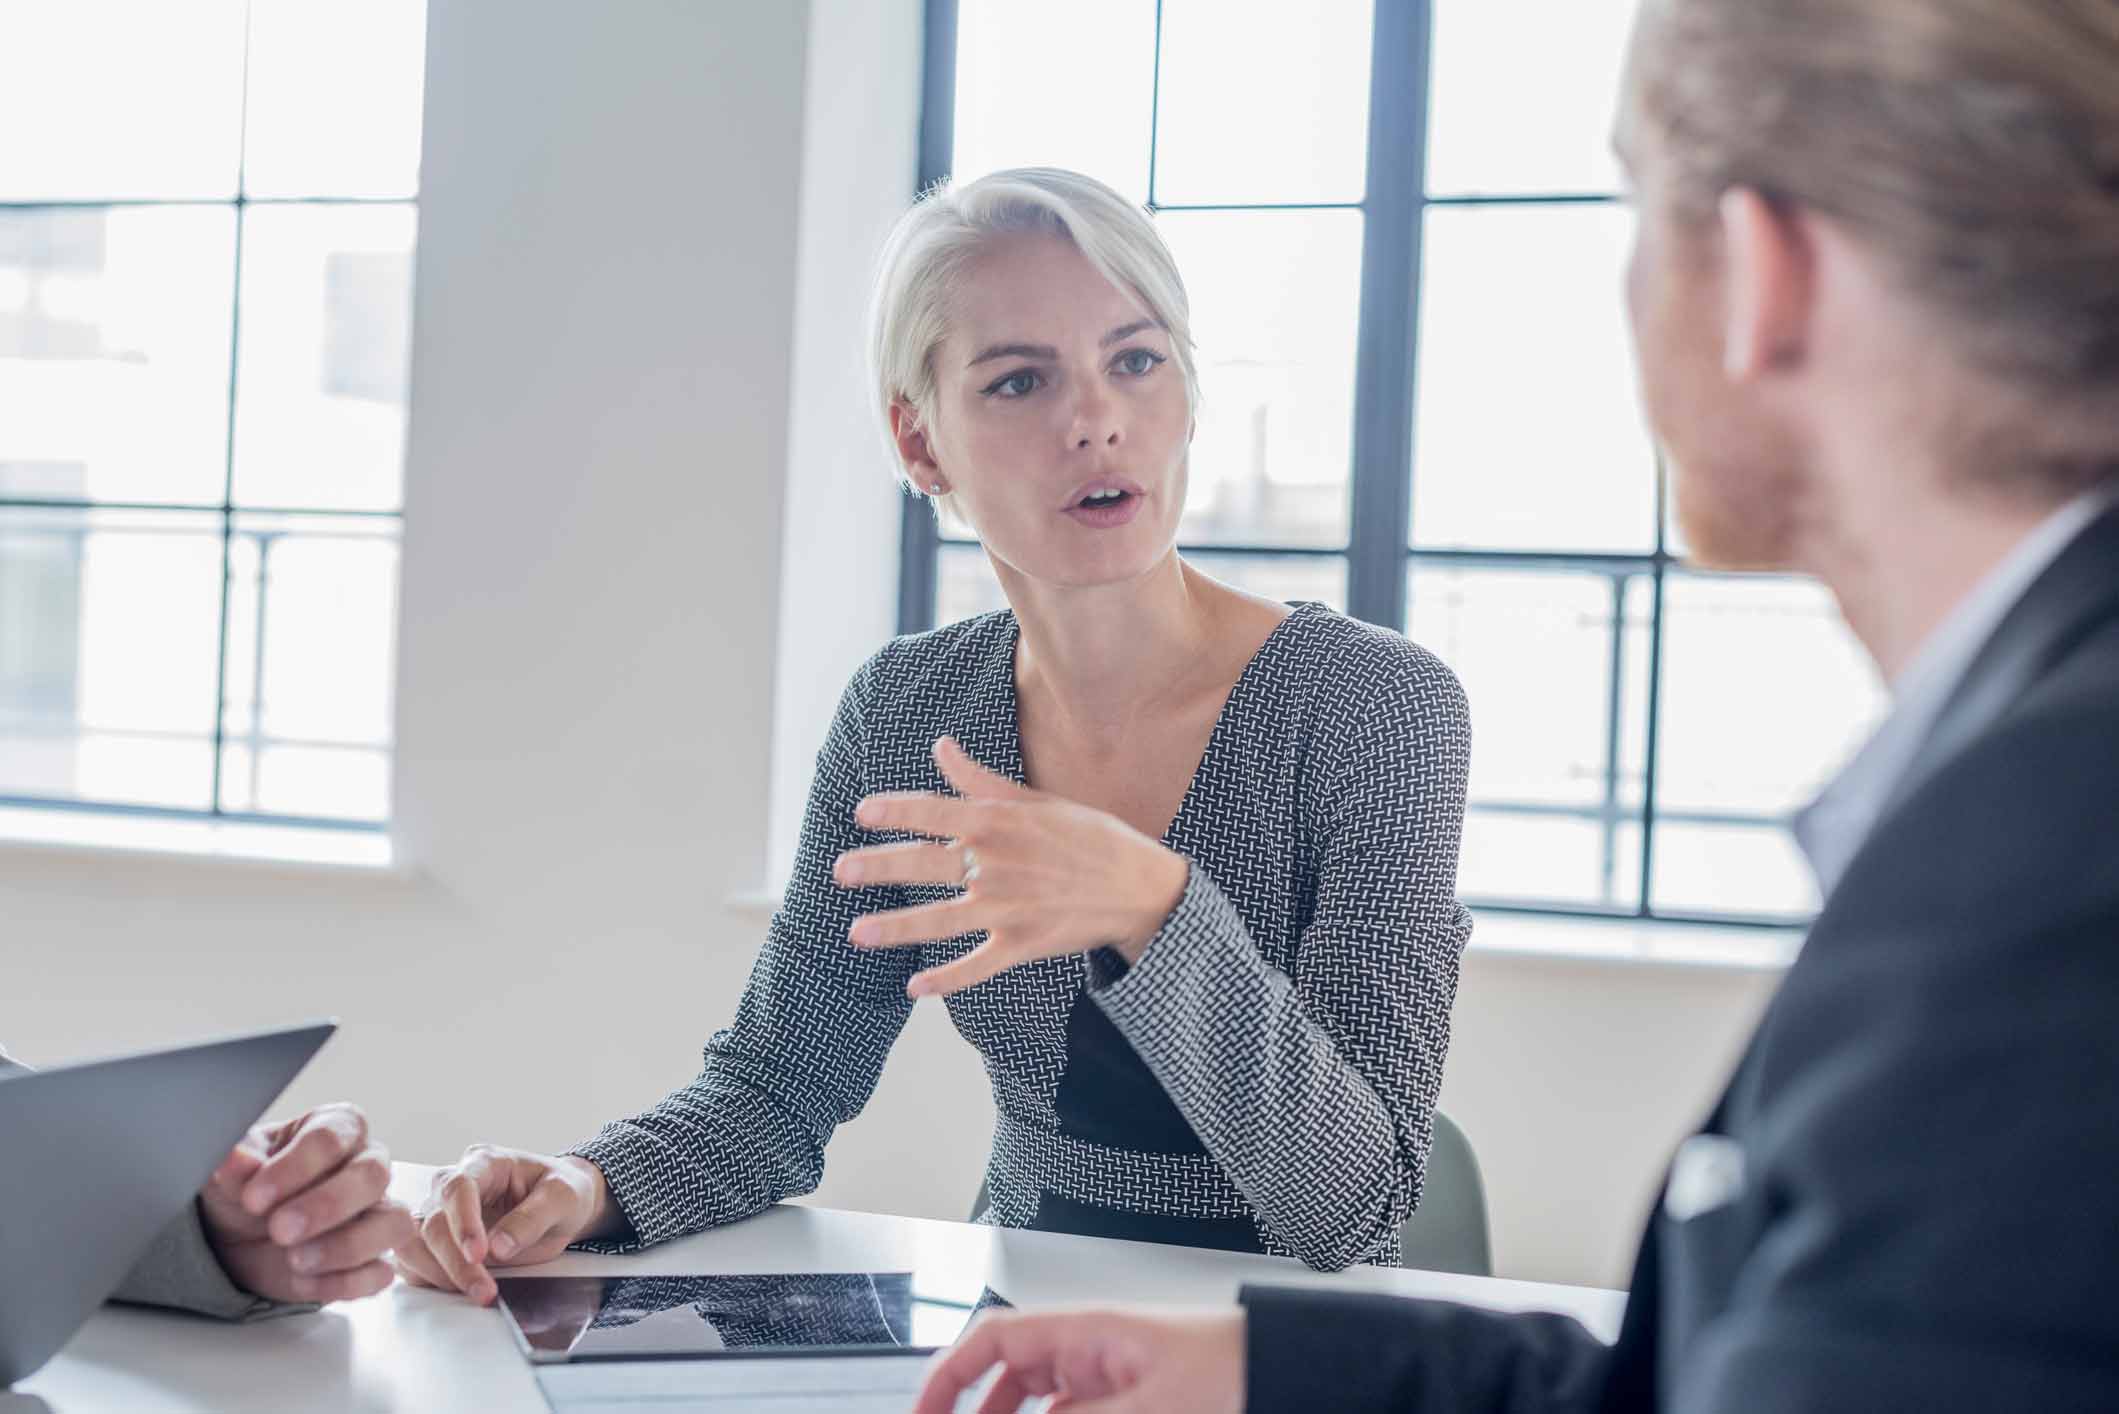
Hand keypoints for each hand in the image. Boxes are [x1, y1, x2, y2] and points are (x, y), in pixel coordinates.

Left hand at [197, 1102, 413, 1305]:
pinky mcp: (374, 1259)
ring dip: (346, 1246)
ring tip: (295, 1260)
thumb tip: (237, 1160)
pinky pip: (380, 1272)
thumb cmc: (248, 1189)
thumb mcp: (230, 1172)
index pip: (332, 1137)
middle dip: (327, 1205)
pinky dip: (344, 1281)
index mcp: (336, 1128)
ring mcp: (377, 1213)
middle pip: (373, 1175)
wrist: (240, 1238)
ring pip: (393, 1223)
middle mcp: (366, 1165)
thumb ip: (235, 1164)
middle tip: (279, 1229)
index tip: (254, 1197)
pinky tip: (303, 1281)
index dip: (295, 1168)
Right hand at [394, 1146, 614, 1305]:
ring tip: (476, 1291)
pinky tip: (455, 1289)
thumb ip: (532, 1219)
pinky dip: (428, 1278)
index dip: (463, 1222)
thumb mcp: (562, 1197)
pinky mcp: (437, 1240)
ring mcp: (441, 1212)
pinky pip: (414, 1260)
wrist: (560, 1205)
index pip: (458, 1187)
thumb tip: (498, 1248)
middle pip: (433, 1221)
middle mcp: (453, 1184)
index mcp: (485, 1163)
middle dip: (455, 1261)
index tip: (480, 1254)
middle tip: (484, 1289)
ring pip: (414, 1242)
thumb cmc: (561, 1192)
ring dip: (437, 1273)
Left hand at [834, 736, 1190, 997]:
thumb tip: (941, 744)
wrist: (1139, 886)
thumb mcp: (1035, 801)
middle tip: (840, 871)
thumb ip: (980, 780)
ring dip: (897, 928)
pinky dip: (946, 980)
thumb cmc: (1087, 836)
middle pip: (926, 865)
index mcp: (999, 822)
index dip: (897, 811)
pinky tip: (914, 988)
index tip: (862, 812)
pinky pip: (977, 966)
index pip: (936, 812)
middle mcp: (997, 864)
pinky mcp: (1022, 944)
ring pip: (941, 921)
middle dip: (880, 867)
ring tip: (857, 933)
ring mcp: (1008, 908)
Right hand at [914, 1308, 1246, 1413]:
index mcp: (1087, 1332)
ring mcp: (1113, 1380)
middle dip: (979, 1413)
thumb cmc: (1237, 1368)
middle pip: (1010, 1380)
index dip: (949, 1374)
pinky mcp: (1135, 1404)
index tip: (924, 1413)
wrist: (1294, 1371)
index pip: (994, 1340)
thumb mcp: (1147, 1408)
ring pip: (1044, 1408)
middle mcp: (1093, 1351)